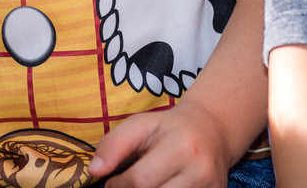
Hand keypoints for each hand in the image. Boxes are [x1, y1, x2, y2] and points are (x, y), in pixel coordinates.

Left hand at [88, 104, 231, 187]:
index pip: (139, 181)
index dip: (118, 185)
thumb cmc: (169, 127)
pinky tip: (162, 186)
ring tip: (149, 183)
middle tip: (128, 184)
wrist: (212, 130)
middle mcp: (201, 171)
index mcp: (181, 147)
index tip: (113, 181)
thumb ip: (114, 144)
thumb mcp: (140, 124)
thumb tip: (94, 171)